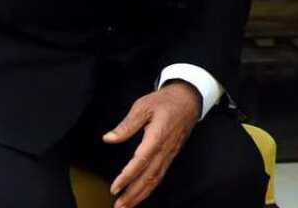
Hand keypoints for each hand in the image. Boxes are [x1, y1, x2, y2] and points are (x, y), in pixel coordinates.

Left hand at [103, 81, 200, 207]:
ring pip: (155, 179)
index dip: (128, 176)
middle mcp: (165, 149)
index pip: (141, 160)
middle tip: (118, 206)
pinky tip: (140, 195)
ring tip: (126, 206)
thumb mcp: (143, 106)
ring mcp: (169, 154)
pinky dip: (149, 188)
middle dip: (133, 193)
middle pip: (149, 176)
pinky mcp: (171, 156)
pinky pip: (160, 176)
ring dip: (140, 195)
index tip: (115, 188)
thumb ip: (126, 125)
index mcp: (158, 135)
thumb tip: (108, 138)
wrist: (188, 100)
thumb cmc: (165, 101)